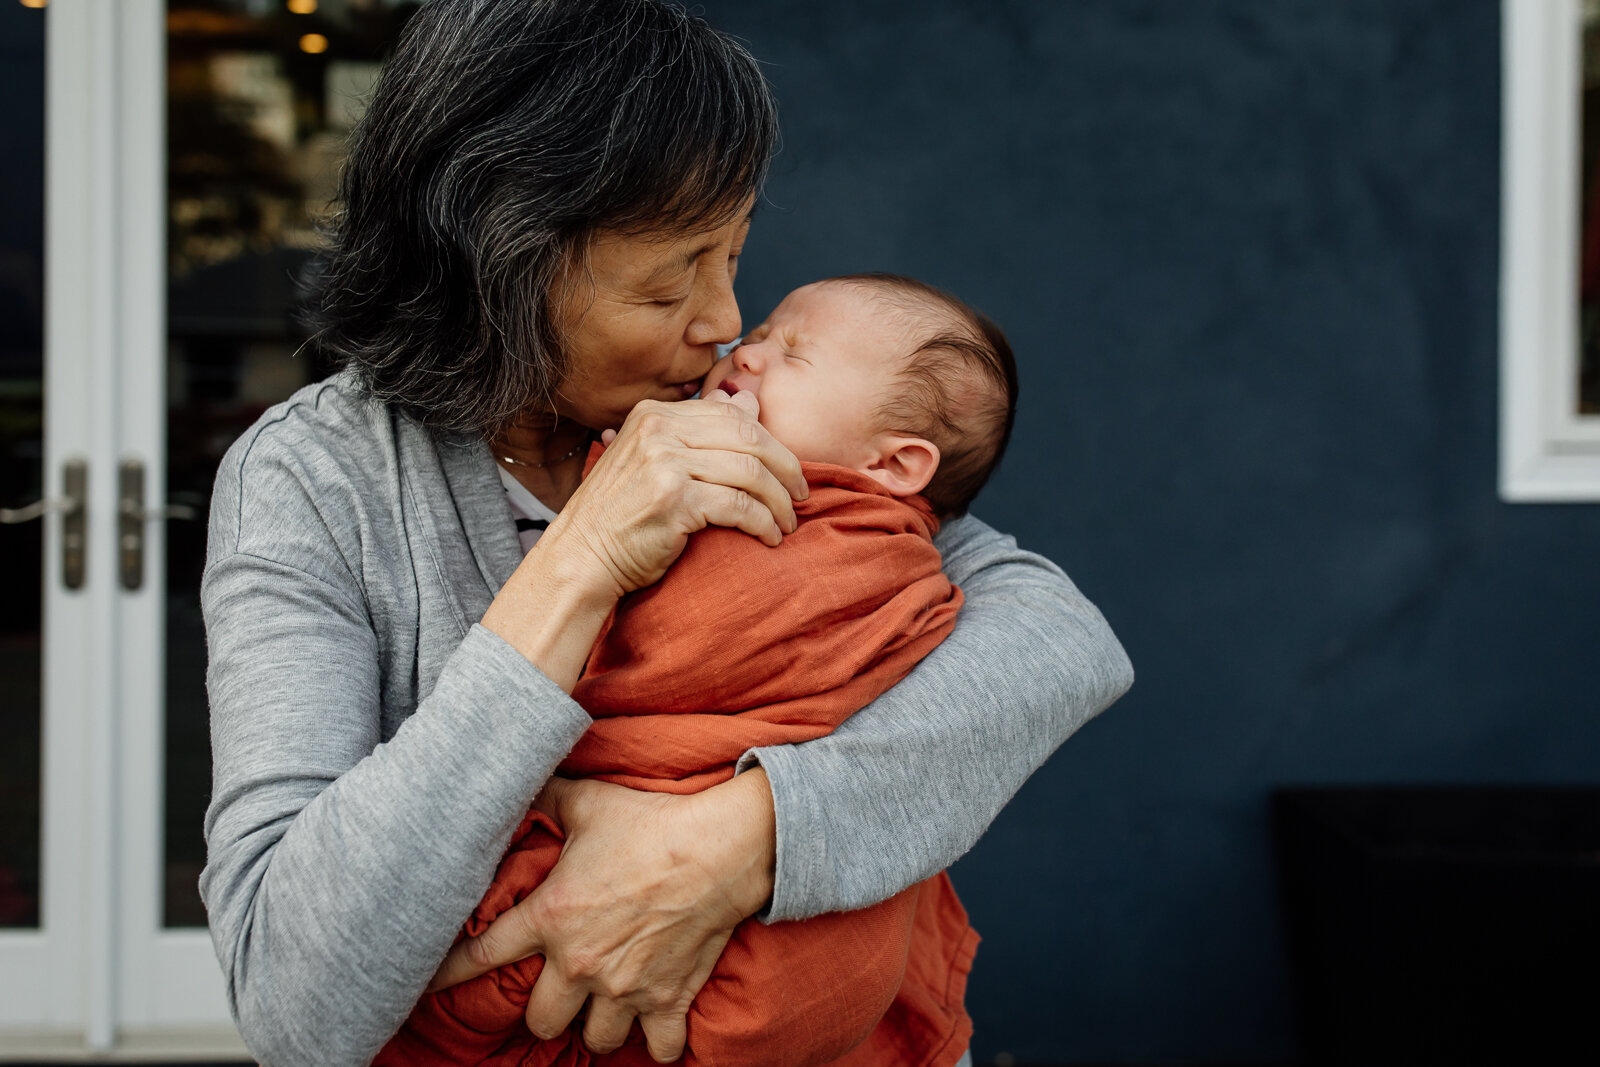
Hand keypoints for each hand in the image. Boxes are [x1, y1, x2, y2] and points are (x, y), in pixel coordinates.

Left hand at [428, 770, 777, 1062]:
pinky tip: (654, 1024)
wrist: (721, 849)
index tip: (423, 985)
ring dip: (599, 1024)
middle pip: (541, 1019)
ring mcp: (625, 988)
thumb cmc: (653, 823)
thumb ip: (548, 798)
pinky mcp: (667, 1000)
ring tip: (607, 1002)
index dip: (446, 973)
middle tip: (564, 985)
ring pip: (594, 1039)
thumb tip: (519, 778)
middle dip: (550, 1006)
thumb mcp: (590, 802)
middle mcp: (580, 963)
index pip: (480, 955)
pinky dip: (656, 1041)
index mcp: (551, 917)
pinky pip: (656, 1049)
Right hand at [552, 390, 806, 598]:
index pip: (732, 414)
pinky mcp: (675, 501)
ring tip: (788, 522)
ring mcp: (665, 463)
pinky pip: (740, 506)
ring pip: (750, 472)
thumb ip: (699, 430)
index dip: (771, 441)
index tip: (788, 471)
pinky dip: (763, 523)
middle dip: (785, 468)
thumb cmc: (622, 514)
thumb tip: (749, 399)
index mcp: (655, 414)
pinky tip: (769, 538)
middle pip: (749, 437)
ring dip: (779, 501)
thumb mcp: (656, 459)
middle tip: (802, 495)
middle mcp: (659, 430)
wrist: (581, 557)